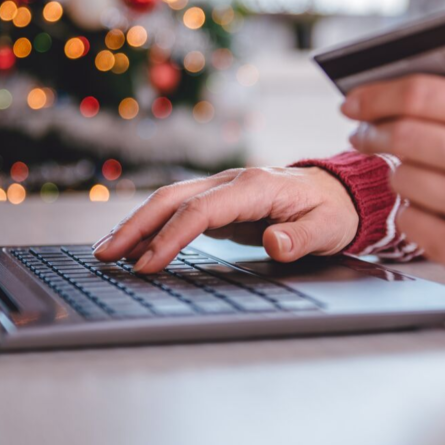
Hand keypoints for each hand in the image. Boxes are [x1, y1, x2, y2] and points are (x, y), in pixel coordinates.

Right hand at [92, 167, 358, 272]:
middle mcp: (233, 181)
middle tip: (106, 255)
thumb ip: (301, 238)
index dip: (172, 237)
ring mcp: (224, 188)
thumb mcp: (328, 229)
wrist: (339, 193)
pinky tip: (135, 245)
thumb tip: (275, 242)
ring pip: (170, 201)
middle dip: (136, 226)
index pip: (202, 211)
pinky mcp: (220, 201)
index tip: (148, 263)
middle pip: (173, 198)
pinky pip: (180, 211)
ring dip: (138, 224)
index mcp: (256, 186)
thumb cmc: (333, 211)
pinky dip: (154, 226)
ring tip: (107, 251)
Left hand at [344, 75, 444, 295]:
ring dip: (400, 175)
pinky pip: (406, 219)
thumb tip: (387, 93)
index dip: (376, 96)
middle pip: (404, 136)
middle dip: (374, 133)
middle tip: (365, 136)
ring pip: (400, 178)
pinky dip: (412, 213)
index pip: (421, 95)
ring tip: (422, 177)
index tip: (354, 102)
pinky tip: (435, 210)